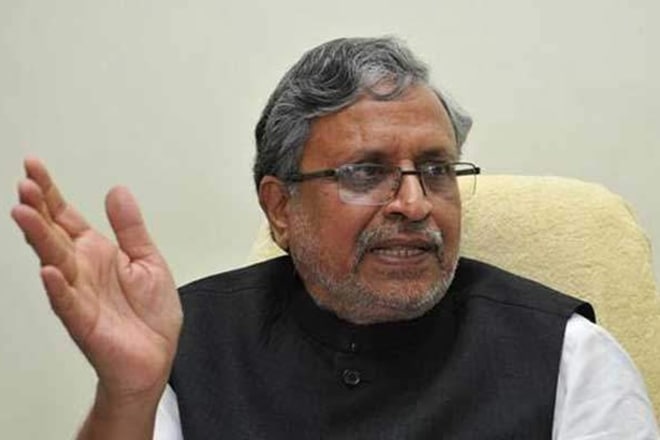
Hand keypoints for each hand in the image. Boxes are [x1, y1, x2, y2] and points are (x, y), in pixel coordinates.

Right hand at [11, 157, 182, 404]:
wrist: (157, 356)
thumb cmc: (149, 313)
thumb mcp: (148, 261)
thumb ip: (130, 228)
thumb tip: (117, 190)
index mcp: (97, 253)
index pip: (67, 217)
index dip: (51, 193)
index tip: (33, 167)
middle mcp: (82, 270)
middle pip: (54, 234)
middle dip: (39, 209)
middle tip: (24, 185)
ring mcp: (80, 295)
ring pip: (54, 262)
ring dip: (39, 240)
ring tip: (24, 214)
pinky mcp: (85, 322)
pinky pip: (68, 303)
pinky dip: (58, 288)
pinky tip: (48, 271)